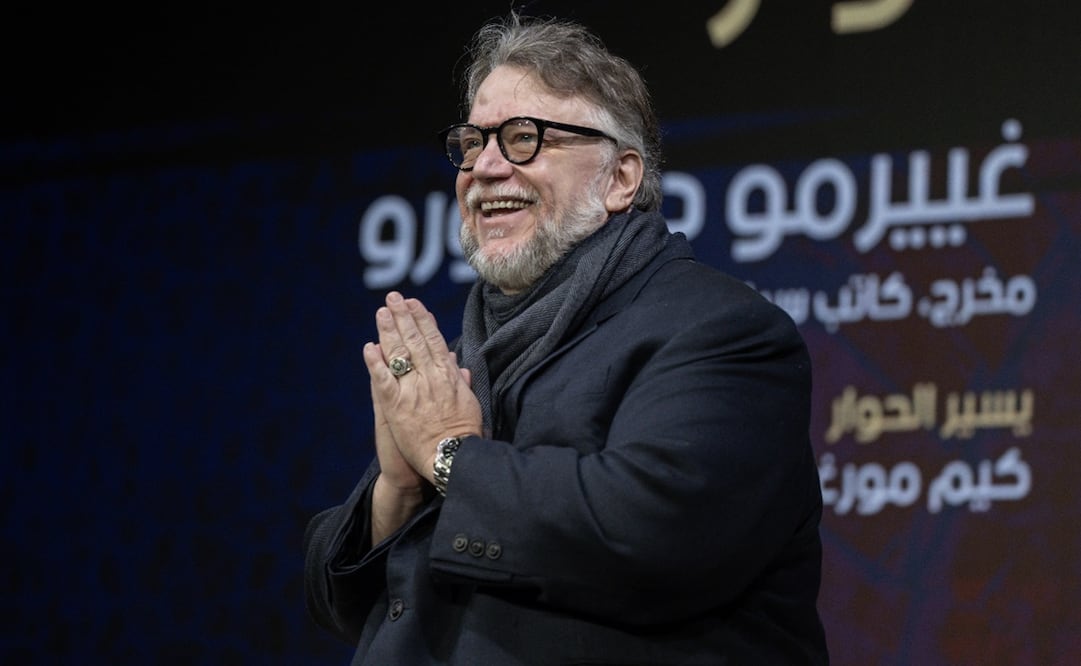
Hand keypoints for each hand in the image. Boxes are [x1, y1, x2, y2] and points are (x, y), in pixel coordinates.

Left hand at [363, 291, 482, 481]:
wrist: (452, 457)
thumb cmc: (464, 433)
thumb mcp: (469, 402)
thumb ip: (461, 381)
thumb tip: (457, 363)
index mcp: (448, 375)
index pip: (434, 340)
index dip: (424, 320)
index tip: (416, 304)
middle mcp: (430, 378)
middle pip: (414, 341)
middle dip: (404, 317)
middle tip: (394, 298)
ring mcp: (412, 390)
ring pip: (399, 354)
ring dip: (389, 331)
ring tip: (381, 313)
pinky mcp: (396, 406)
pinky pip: (383, 380)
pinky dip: (376, 363)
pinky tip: (369, 347)